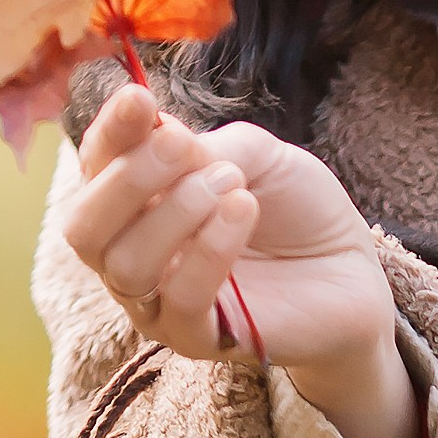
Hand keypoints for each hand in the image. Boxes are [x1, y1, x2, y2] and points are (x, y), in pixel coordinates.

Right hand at [54, 84, 418, 437]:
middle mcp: (132, 253)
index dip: (108, 132)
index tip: (137, 98)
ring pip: (124, 265)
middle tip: (185, 145)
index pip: (96, 168)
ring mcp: (157, 303)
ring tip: (233, 185)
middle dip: (129, 177)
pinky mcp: (197, 339)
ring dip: (177, 211)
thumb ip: (208, 147)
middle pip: (83, 227)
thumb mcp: (258, 155)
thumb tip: (160, 138)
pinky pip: (180, 300)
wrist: (353, 269)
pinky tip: (243, 211)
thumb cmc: (297, 209)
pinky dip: (208, 249)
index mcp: (137, 202)